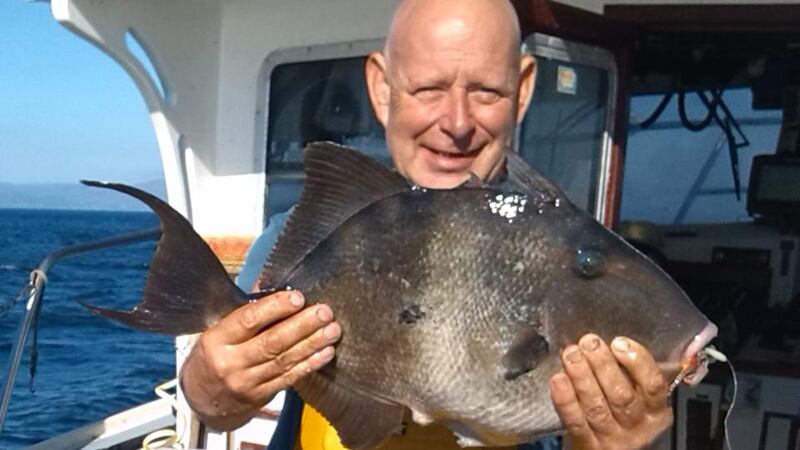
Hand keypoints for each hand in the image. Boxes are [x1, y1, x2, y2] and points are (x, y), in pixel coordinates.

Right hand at [180, 290, 340, 429]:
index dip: (275, 308)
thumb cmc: (214, 354)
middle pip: (271, 342)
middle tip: (324, 312)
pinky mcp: (260, 396)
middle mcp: (231, 362)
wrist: (202, 398)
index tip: (298, 298)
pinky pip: (289, 378)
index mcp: (216, 340)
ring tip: (332, 330)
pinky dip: (310, 364)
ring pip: (284, 360)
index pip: (248, 320)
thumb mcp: (218, 331)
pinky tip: (326, 352)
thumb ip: (246, 315)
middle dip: (302, 325)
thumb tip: (277, 290)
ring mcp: (246, 382)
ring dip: (312, 344)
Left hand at [550, 334, 671, 449]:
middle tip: (588, 342)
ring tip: (571, 354)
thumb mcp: (639, 398)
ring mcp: (612, 438)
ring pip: (597, 407)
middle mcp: (637, 426)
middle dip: (603, 365)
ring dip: (582, 377)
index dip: (637, 362)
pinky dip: (566, 400)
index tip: (618, 342)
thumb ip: (632, 373)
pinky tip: (558, 379)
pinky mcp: (587, 445)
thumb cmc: (623, 416)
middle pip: (622, 396)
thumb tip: (610, 340)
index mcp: (656, 411)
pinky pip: (576, 422)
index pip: (653, 385)